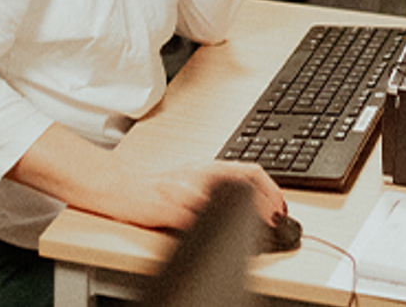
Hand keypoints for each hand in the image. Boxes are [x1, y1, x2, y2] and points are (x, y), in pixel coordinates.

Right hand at [115, 161, 287, 233]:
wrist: (124, 189)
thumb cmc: (159, 189)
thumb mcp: (194, 180)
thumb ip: (219, 186)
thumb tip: (252, 201)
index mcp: (208, 168)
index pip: (249, 171)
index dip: (270, 189)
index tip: (281, 208)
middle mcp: (199, 174)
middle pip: (242, 181)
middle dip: (265, 201)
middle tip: (275, 220)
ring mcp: (184, 189)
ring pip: (223, 199)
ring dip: (245, 215)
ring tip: (259, 230)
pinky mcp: (168, 208)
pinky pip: (195, 219)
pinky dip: (212, 228)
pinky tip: (223, 238)